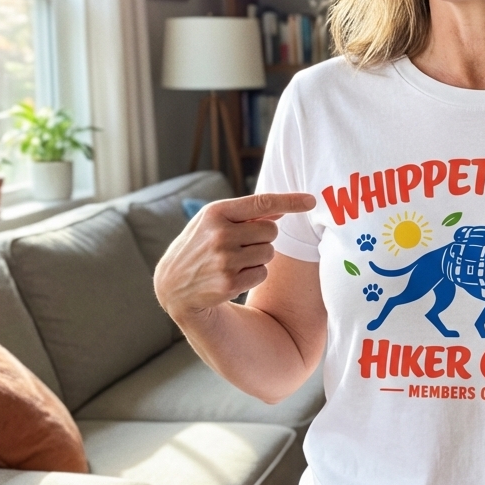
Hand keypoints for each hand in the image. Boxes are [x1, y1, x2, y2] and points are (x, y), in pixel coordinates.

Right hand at [154, 191, 315, 324]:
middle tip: (241, 244)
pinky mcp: (229, 283)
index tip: (312, 200)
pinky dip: (253, 275)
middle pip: (271, 231)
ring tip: (233, 260)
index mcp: (216, 212)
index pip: (262, 202)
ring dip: (258, 257)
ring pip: (269, 253)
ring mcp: (224, 260)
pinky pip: (263, 273)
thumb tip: (281, 210)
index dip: (290, 201)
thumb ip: (247, 214)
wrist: (173, 284)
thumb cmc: (200, 244)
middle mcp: (220, 234)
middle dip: (263, 238)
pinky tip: (232, 275)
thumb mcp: (214, 221)